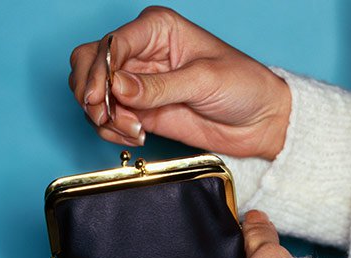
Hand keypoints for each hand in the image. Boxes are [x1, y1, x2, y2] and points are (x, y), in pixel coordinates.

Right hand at [70, 6, 290, 159]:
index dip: (98, 70)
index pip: (111, 43)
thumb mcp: (203, 80)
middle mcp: (143, 52)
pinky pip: (108, 119)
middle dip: (91, 92)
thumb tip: (116, 88)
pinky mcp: (142, 110)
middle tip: (105, 116)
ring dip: (103, 116)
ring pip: (93, 93)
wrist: (260, 121)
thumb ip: (158, 87)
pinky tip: (136, 135)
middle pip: (89, 63)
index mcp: (158, 29)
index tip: (98, 98)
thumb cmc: (243, 86)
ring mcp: (139, 83)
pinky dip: (112, 130)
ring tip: (133, 129)